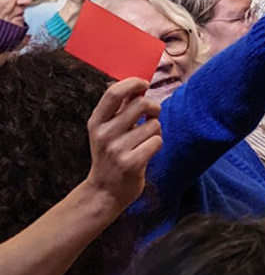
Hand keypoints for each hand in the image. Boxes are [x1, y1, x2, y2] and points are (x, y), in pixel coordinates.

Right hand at [85, 78, 162, 212]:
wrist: (105, 192)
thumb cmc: (111, 155)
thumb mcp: (107, 129)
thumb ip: (121, 107)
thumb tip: (137, 83)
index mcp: (96, 122)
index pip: (114, 92)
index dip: (133, 83)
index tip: (144, 84)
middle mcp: (104, 134)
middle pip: (141, 104)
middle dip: (154, 107)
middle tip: (152, 116)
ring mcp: (116, 150)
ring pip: (154, 124)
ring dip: (155, 130)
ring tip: (144, 140)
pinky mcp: (131, 164)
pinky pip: (157, 141)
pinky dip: (156, 144)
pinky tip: (146, 152)